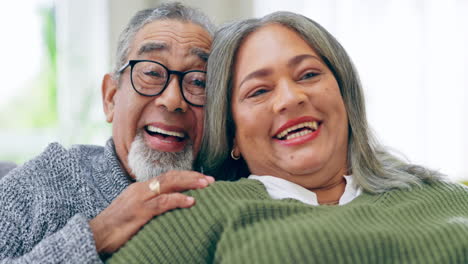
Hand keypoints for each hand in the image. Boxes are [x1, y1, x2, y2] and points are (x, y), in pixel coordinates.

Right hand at [89, 170, 213, 253]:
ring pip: (169, 184)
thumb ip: (151, 206)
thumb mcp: (135, 212)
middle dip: (193, 176)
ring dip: (190, 183)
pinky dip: (178, 200)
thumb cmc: (116, 226)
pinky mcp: (139, 212)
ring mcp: (139, 199)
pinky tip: (191, 201)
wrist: (95, 235)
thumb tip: (169, 206)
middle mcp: (141, 189)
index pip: (168, 177)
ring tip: (206, 185)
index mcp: (141, 188)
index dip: (187, 176)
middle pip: (171, 176)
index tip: (203, 179)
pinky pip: (162, 202)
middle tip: (211, 179)